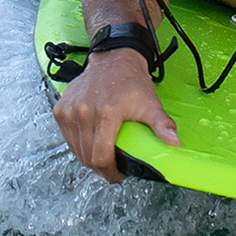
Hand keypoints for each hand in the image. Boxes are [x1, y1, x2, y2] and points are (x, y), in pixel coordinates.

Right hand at [53, 47, 180, 181]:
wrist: (113, 60)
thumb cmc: (131, 82)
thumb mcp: (150, 103)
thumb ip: (162, 124)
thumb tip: (174, 142)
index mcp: (105, 113)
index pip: (100, 157)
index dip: (110, 172)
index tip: (118, 174)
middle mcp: (83, 112)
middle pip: (87, 157)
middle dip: (101, 167)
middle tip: (113, 166)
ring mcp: (69, 111)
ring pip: (76, 150)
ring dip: (88, 157)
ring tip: (103, 153)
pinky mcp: (61, 109)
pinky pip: (68, 138)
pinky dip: (78, 144)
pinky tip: (91, 140)